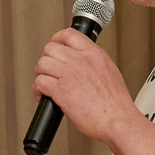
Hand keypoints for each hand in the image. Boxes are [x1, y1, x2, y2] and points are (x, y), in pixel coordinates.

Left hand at [32, 27, 139, 144]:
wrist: (117, 120)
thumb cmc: (115, 104)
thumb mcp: (109, 72)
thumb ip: (94, 62)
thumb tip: (81, 61)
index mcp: (94, 54)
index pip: (69, 34)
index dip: (56, 39)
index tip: (55, 47)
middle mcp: (81, 61)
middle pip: (50, 48)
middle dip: (46, 59)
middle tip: (48, 70)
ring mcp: (70, 74)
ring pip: (42, 64)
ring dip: (40, 75)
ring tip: (45, 84)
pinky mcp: (61, 90)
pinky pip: (40, 82)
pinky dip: (37, 90)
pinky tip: (44, 96)